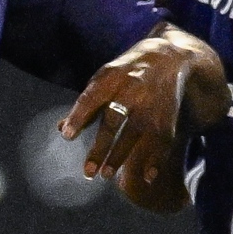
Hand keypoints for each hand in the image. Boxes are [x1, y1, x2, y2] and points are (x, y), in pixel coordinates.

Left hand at [62, 27, 226, 212]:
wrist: (170, 56)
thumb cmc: (127, 74)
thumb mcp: (105, 80)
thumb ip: (86, 104)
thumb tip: (62, 130)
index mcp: (112, 78)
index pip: (92, 97)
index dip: (80, 116)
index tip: (68, 136)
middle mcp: (132, 90)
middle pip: (113, 120)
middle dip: (101, 147)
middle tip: (88, 172)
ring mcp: (151, 104)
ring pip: (135, 133)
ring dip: (120, 157)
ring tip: (105, 176)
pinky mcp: (167, 115)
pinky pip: (162, 141)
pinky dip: (156, 160)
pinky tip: (147, 178)